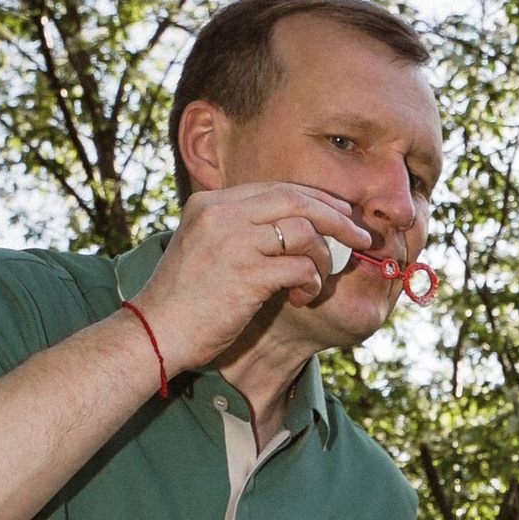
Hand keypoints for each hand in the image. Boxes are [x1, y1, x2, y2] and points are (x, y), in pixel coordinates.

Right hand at [131, 182, 389, 373]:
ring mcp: (233, 242)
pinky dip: (313, 282)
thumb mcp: (206, 247)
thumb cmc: (186, 298)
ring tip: (318, 280)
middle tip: (362, 236)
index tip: (342, 213)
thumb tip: (295, 228)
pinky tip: (303, 297)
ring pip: (305, 232)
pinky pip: (301, 267)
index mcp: (211, 203)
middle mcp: (221, 214)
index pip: (277, 188)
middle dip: (337, 217)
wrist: (157, 331)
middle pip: (297, 199)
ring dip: (324, 257)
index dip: (317, 199)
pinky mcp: (246, 274)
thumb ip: (240, 230)